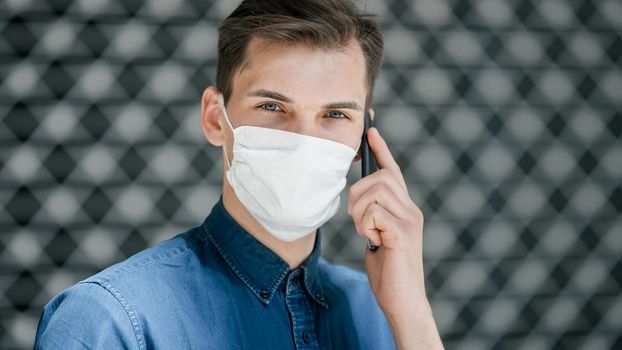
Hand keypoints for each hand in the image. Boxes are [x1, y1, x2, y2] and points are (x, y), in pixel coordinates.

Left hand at [348, 127, 442, 348]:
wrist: (402, 300)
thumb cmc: (387, 272)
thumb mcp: (378, 236)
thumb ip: (374, 217)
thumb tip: (360, 202)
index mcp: (405, 209)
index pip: (393, 172)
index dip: (381, 150)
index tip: (371, 130)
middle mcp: (411, 210)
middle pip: (379, 178)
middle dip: (358, 194)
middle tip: (358, 220)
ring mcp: (409, 221)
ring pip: (374, 193)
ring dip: (360, 214)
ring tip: (368, 235)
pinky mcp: (403, 233)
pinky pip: (374, 213)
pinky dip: (366, 228)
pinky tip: (375, 243)